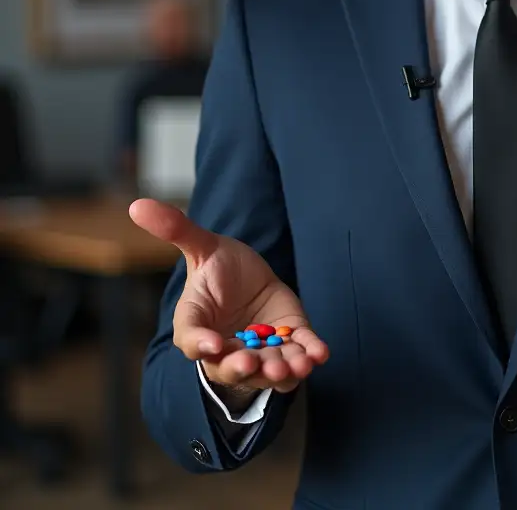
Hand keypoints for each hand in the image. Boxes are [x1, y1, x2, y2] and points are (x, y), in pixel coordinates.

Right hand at [129, 199, 328, 398]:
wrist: (251, 277)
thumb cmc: (218, 269)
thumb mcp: (201, 247)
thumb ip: (176, 230)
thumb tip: (136, 204)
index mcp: (198, 326)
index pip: (192, 341)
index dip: (201, 344)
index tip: (213, 344)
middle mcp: (227, 347)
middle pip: (232, 367)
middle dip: (245, 369)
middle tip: (256, 365)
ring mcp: (260, 349)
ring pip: (269, 369)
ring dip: (283, 371)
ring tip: (298, 365)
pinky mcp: (289, 341)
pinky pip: (299, 354)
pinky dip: (310, 355)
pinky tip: (320, 353)